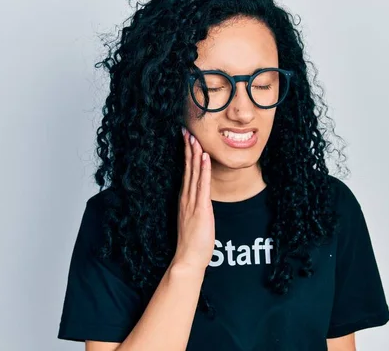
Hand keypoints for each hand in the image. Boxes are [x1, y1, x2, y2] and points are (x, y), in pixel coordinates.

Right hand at [172, 127, 214, 270]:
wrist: (188, 259)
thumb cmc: (192, 244)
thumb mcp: (194, 221)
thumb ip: (196, 209)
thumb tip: (201, 202)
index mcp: (185, 200)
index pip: (185, 172)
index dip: (186, 155)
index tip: (186, 140)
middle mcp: (186, 198)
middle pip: (187, 168)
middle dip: (188, 149)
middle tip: (187, 131)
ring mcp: (192, 202)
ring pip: (193, 173)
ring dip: (194, 154)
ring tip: (194, 137)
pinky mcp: (201, 208)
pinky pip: (202, 185)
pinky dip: (203, 169)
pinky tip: (204, 157)